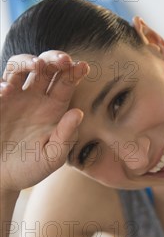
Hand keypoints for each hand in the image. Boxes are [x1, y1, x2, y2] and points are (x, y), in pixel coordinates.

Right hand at [0, 51, 88, 192]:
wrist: (0, 177)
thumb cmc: (29, 169)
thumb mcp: (52, 158)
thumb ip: (66, 137)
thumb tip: (78, 113)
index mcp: (54, 109)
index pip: (66, 84)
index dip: (74, 72)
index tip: (83, 67)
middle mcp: (34, 98)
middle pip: (46, 67)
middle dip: (55, 59)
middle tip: (64, 60)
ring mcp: (13, 96)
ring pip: (20, 66)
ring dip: (29, 61)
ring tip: (37, 65)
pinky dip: (1, 84)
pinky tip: (6, 91)